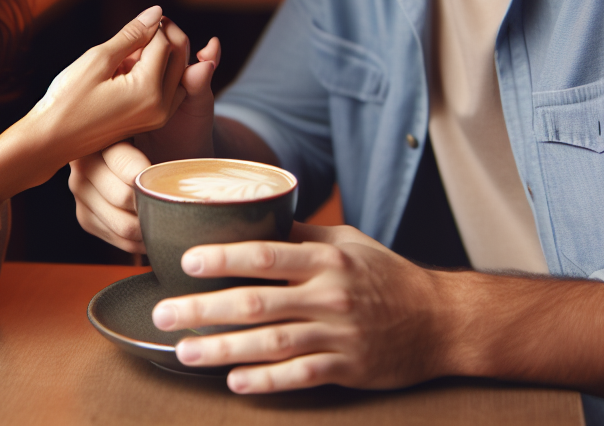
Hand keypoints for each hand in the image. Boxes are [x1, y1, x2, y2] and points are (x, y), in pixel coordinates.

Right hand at [0, 8, 192, 203]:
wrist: (49, 142)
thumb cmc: (67, 100)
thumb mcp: (98, 59)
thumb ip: (132, 35)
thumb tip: (156, 12)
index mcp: (149, 92)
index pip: (164, 45)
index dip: (151, 26)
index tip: (134, 22)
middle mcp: (161, 108)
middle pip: (177, 59)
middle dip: (161, 39)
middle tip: (135, 32)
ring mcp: (157, 118)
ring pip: (175, 74)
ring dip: (160, 57)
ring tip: (130, 52)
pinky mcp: (150, 122)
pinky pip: (166, 90)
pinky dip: (155, 74)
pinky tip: (130, 69)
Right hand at [68, 34, 219, 252]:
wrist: (172, 160)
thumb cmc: (182, 127)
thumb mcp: (191, 103)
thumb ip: (197, 80)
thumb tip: (211, 50)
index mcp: (105, 125)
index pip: (121, 160)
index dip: (145, 174)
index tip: (167, 178)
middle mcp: (84, 156)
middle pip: (118, 195)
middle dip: (151, 200)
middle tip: (173, 200)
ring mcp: (80, 187)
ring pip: (116, 220)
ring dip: (149, 226)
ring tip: (171, 217)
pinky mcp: (85, 214)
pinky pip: (111, 238)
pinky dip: (139, 241)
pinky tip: (159, 232)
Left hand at [151, 222, 444, 393]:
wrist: (439, 320)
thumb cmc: (386, 273)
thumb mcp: (347, 242)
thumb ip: (301, 236)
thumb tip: (256, 221)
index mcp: (325, 259)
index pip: (265, 255)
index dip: (223, 258)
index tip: (187, 261)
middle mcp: (328, 295)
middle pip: (256, 303)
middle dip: (204, 309)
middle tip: (164, 312)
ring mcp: (338, 335)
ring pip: (270, 344)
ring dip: (222, 349)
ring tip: (185, 350)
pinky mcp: (348, 368)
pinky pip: (299, 377)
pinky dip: (266, 381)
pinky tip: (234, 382)